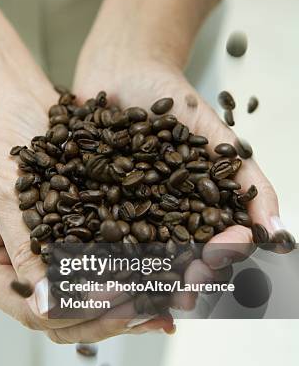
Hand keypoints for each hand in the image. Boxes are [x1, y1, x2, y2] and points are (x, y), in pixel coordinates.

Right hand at [0, 83, 174, 341]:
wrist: (14, 100)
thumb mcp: (5, 197)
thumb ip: (23, 251)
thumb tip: (45, 305)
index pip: (32, 312)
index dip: (75, 313)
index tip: (113, 299)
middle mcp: (21, 270)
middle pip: (65, 318)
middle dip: (109, 318)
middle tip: (149, 311)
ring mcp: (51, 258)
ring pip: (90, 302)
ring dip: (128, 307)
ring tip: (167, 309)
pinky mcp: (78, 240)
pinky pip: (106, 269)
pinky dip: (134, 277)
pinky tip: (165, 283)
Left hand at [74, 57, 281, 283]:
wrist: (119, 71)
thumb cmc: (171, 98)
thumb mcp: (214, 134)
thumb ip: (247, 179)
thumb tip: (278, 232)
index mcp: (194, 208)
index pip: (212, 244)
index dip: (218, 257)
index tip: (217, 261)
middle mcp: (160, 218)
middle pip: (174, 257)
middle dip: (181, 277)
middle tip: (182, 292)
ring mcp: (123, 216)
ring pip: (132, 256)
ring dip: (140, 278)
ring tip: (142, 295)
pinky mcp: (87, 208)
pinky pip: (89, 235)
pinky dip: (92, 253)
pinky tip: (92, 269)